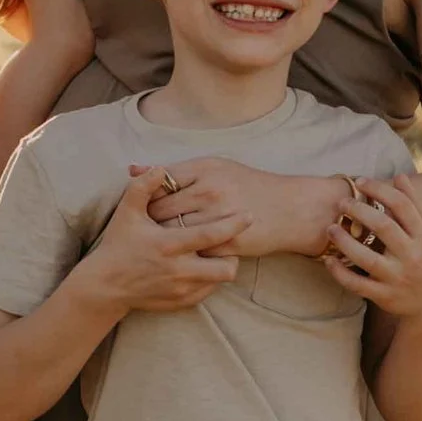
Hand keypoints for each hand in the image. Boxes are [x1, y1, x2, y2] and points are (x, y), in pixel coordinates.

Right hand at [81, 168, 240, 312]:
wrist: (105, 286)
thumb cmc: (118, 245)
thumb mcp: (127, 213)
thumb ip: (143, 187)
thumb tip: (161, 169)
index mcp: (168, 244)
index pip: (210, 235)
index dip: (232, 225)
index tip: (249, 215)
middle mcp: (178, 270)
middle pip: (225, 267)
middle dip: (234, 253)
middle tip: (229, 240)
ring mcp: (181, 289)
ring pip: (220, 281)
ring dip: (223, 266)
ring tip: (217, 253)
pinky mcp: (181, 302)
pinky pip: (209, 292)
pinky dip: (210, 279)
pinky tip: (201, 267)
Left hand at [147, 161, 349, 259]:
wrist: (289, 208)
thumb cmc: (248, 185)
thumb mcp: (214, 168)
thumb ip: (175, 171)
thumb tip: (132, 168)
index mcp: (205, 169)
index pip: (160, 181)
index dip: (146, 195)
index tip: (141, 204)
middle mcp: (210, 191)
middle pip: (161, 209)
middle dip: (148, 221)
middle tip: (142, 228)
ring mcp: (219, 218)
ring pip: (174, 232)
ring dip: (162, 239)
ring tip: (157, 241)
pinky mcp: (228, 244)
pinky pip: (194, 251)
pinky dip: (183, 253)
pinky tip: (178, 253)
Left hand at [324, 177, 421, 326]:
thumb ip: (416, 205)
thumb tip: (399, 176)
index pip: (402, 206)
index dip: (380, 190)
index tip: (360, 182)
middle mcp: (413, 256)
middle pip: (384, 227)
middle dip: (359, 211)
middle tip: (341, 202)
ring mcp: (398, 278)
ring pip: (367, 259)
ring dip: (345, 241)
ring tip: (330, 228)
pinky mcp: (385, 297)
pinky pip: (358, 284)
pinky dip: (341, 273)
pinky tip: (328, 260)